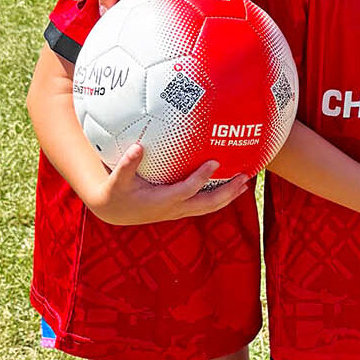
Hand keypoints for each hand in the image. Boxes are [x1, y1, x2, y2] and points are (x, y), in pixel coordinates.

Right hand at [87, 146, 250, 225]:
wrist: (114, 212)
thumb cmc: (116, 192)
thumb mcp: (117, 179)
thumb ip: (127, 164)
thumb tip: (137, 147)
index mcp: (161, 201)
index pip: (187, 190)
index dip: (201, 178)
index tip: (215, 162)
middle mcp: (174, 208)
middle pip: (206, 204)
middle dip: (227, 192)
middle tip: (244, 177)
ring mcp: (178, 211)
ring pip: (208, 207)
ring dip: (228, 196)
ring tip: (245, 183)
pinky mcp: (179, 209)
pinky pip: (204, 205)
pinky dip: (219, 197)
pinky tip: (230, 186)